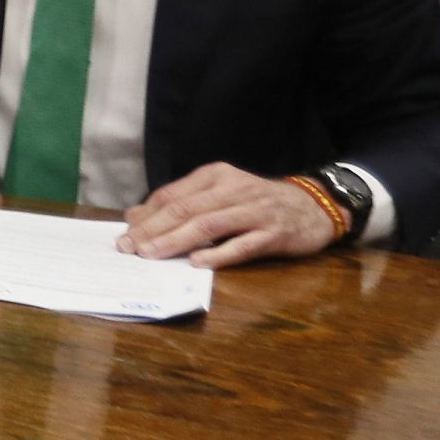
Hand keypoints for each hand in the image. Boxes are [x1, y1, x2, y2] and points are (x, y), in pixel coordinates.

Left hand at [121, 163, 340, 265]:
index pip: (173, 195)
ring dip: (176, 241)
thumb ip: (181, 202)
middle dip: (153, 229)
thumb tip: (135, 215)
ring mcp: (255, 211)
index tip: (124, 233)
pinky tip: (196, 262)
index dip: (146, 215)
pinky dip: (217, 253)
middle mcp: (234, 189)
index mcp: (216, 176)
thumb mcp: (219, 194)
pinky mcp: (274, 233)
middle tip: (129, 247)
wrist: (314, 206)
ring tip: (151, 255)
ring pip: (209, 225)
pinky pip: (242, 245)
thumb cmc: (257, 202)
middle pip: (186, 209)